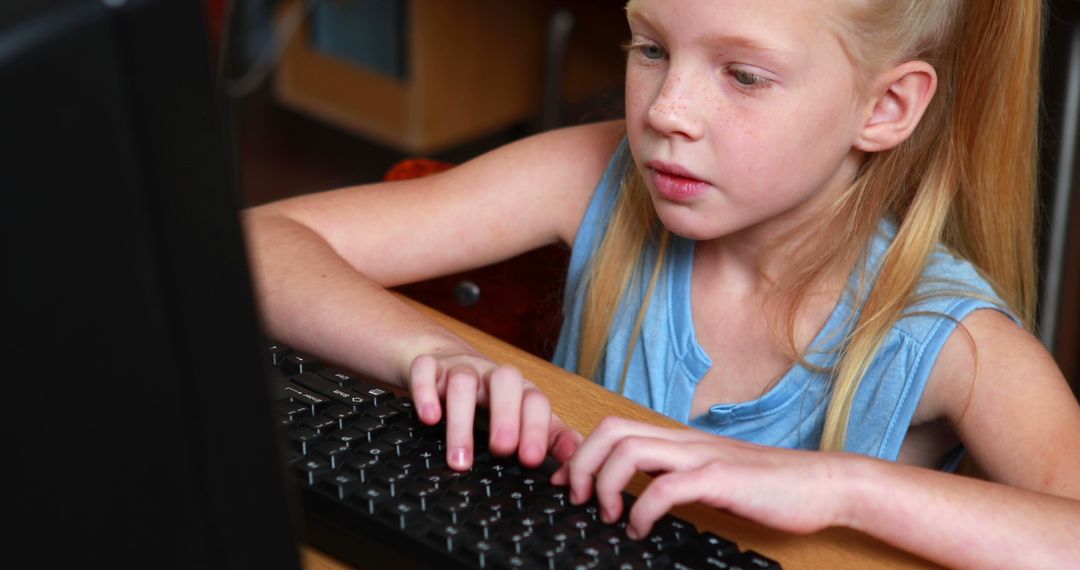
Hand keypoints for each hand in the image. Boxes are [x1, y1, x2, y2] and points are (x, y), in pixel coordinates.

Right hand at [408, 353, 582, 470]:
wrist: (445, 365)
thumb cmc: (488, 401)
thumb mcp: (521, 417)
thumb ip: (550, 437)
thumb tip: (575, 458)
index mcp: (519, 390)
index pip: (535, 401)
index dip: (536, 428)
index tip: (531, 460)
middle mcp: (490, 375)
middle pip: (505, 381)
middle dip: (506, 415)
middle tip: (502, 450)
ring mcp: (458, 368)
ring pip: (462, 381)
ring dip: (461, 421)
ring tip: (460, 461)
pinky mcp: (428, 367)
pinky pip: (425, 370)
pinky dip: (425, 393)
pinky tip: (429, 419)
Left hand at [550, 416, 853, 537]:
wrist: (822, 484)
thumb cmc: (768, 486)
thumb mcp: (710, 476)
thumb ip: (675, 476)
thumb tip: (638, 494)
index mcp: (679, 441)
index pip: (614, 428)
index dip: (580, 453)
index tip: (564, 483)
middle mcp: (684, 441)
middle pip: (610, 430)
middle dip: (580, 463)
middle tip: (575, 498)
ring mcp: (701, 456)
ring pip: (629, 449)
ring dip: (604, 483)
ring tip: (606, 514)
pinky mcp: (720, 478)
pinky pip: (665, 486)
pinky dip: (641, 509)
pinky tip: (639, 529)